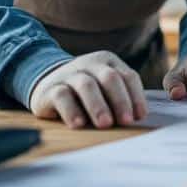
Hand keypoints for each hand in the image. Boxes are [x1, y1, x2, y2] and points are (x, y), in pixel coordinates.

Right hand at [28, 51, 146, 128]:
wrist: (46, 85)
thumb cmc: (85, 93)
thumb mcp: (104, 89)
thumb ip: (120, 98)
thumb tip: (137, 117)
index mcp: (108, 62)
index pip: (127, 76)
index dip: (136, 96)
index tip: (140, 116)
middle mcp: (89, 64)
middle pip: (109, 78)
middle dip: (120, 100)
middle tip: (126, 121)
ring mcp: (69, 74)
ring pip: (86, 85)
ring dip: (98, 105)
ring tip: (105, 124)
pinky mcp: (50, 88)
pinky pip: (62, 96)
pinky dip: (72, 110)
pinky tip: (79, 124)